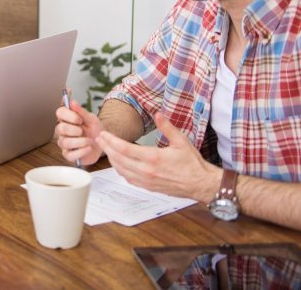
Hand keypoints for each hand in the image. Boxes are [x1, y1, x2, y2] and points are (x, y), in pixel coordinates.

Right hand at [55, 98, 103, 164]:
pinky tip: (88, 148)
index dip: (68, 115)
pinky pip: (69, 155)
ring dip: (80, 141)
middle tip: (83, 131)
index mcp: (67, 119)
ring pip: (64, 142)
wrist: (103, 144)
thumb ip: (82, 111)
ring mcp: (64, 143)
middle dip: (74, 130)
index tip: (79, 119)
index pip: (59, 112)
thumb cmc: (95, 130)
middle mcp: (63, 131)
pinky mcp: (68, 155)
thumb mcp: (92, 119)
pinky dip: (81, 151)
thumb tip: (72, 101)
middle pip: (60, 128)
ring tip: (89, 141)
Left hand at [96, 112, 219, 200]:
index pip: (125, 149)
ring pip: (121, 170)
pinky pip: (128, 178)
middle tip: (99, 139)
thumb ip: (167, 127)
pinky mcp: (148, 187)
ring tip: (106, 148)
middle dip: (107, 148)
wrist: (200, 183)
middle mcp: (147, 171)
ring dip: (111, 159)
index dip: (111, 141)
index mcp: (154, 158)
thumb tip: (158, 114)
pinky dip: (120, 170)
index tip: (103, 134)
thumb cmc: (192, 163)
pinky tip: (117, 163)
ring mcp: (146, 180)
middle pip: (119, 159)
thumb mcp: (181, 141)